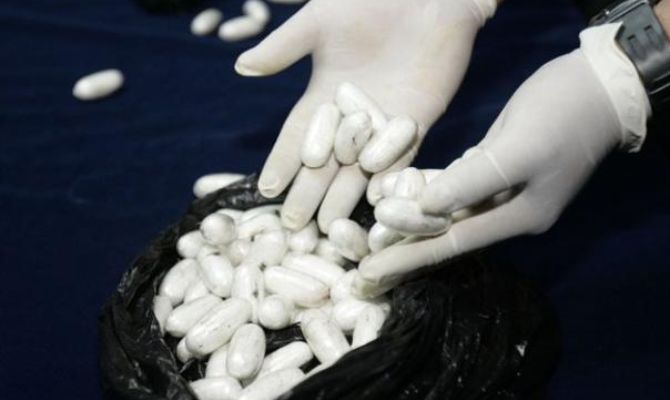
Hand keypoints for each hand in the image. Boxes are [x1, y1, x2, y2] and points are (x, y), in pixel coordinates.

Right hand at [235, 0, 495, 231]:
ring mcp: (384, 122)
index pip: (297, 136)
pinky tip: (376, 206)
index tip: (266, 190)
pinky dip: (389, 181)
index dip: (282, 162)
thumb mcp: (319, 22)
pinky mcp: (417, 122)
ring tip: (329, 229)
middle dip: (308, 192)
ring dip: (345, 198)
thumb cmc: (368, 0)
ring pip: (360, 168)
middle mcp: (351, 116)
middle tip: (293, 227)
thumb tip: (241, 67)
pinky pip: (402, 157)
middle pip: (325, 162)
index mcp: (324, 94)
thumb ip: (285, 47)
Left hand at [357, 25, 650, 292]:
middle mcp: (507, 211)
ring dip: (409, 222)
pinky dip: (426, 190)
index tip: (369, 273)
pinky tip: (396, 193)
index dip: (408, 259)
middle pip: (445, 234)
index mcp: (518, 217)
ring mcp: (501, 189)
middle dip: (402, 250)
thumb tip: (424, 207)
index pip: (452, 244)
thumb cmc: (563, 116)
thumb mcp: (518, 149)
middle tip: (361, 268)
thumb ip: (473, 182)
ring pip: (446, 211)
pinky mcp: (494, 165)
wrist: (598, 85)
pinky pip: (453, 186)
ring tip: (369, 236)